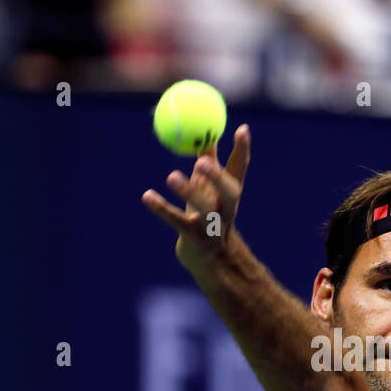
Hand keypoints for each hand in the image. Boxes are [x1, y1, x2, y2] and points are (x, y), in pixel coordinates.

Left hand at [142, 124, 250, 281]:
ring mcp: (212, 226)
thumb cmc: (207, 216)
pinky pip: (176, 221)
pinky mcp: (193, 239)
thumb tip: (207, 133)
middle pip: (228, 191)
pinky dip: (161, 208)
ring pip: (204, 209)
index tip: (242, 129)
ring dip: (189, 192)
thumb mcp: (209, 189)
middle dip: (217, 176)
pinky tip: (147, 196)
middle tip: (202, 162)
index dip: (242, 150)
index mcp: (231, 194)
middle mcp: (227, 209)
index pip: (240, 169)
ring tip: (171, 177)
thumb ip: (208, 161)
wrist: (209, 260)